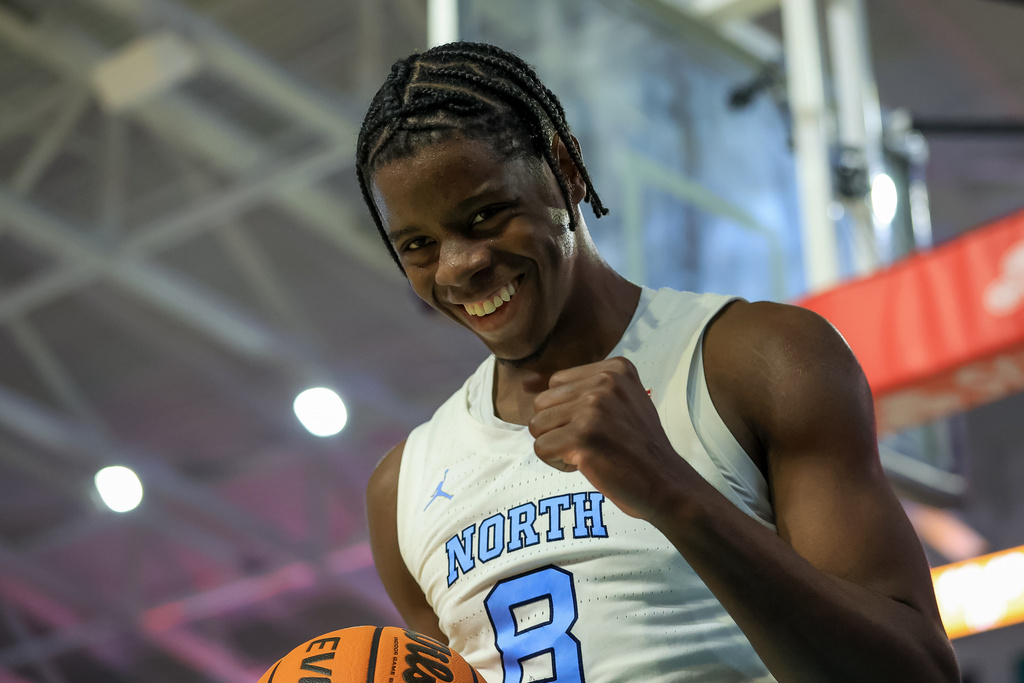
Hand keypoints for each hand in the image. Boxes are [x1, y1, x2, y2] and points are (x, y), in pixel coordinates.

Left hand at [528, 356, 686, 519]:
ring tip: (589, 453)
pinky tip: (587, 464)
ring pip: (537, 425)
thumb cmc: (638, 448)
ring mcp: (594, 408)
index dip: (568, 411)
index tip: (599, 427)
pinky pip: (541, 448)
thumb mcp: (620, 401)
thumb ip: (585, 388)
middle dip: (558, 428)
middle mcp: (605, 382)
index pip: (556, 383)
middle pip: (542, 403)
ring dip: (556, 446)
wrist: (666, 484)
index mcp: (615, 368)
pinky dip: (557, 463)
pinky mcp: (583, 437)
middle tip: (592, 444)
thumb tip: (527, 382)